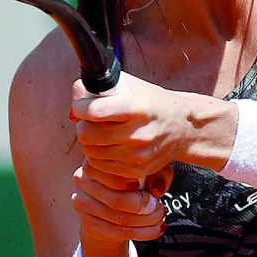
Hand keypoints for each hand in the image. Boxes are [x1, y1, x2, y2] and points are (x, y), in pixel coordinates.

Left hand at [71, 72, 188, 182]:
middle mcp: (139, 133)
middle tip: (90, 121)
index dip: (80, 108)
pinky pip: (99, 166)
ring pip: (90, 152)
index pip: (96, 111)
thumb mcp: (130, 85)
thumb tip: (74, 108)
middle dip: (82, 126)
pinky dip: (98, 156)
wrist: (182, 128)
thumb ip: (99, 88)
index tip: (80, 106)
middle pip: (88, 134)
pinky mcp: (135, 171)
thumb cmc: (151, 102)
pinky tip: (108, 146)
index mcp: (139, 107)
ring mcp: (138, 155)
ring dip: (89, 142)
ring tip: (101, 133)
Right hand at [72, 160, 170, 256]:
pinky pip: (118, 232)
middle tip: (159, 207)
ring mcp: (82, 202)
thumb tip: (157, 189)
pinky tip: (156, 229)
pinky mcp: (88, 223)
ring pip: (119, 218)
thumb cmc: (132, 182)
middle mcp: (82, 179)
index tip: (152, 189)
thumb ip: (158, 173)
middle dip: (143, 206)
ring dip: (146, 221)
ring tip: (160, 217)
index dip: (135, 182)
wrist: (110, 209)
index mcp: (96, 159)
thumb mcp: (148, 170)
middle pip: (115, 199)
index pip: (113, 172)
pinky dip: (142, 233)